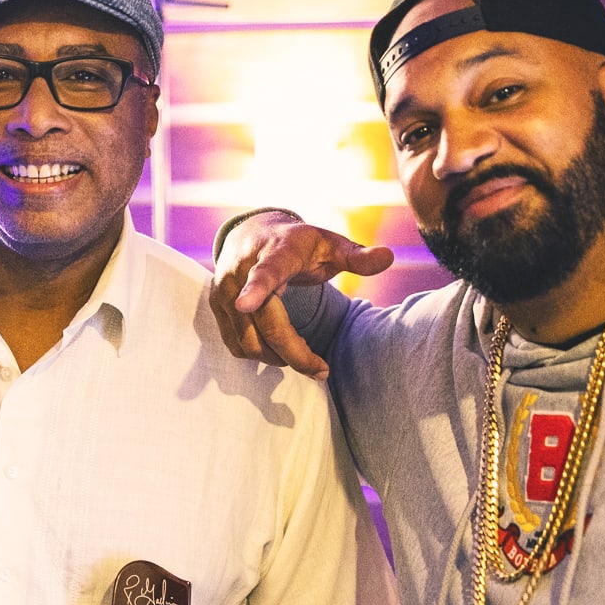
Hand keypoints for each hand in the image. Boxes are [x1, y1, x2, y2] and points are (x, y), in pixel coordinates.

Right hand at [208, 213, 392, 376]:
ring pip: (248, 341)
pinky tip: (278, 349)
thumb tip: (389, 256)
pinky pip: (235, 345)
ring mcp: (224, 291)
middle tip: (322, 371)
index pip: (264, 273)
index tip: (243, 305)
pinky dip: (259, 355)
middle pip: (264, 324)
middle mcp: (241, 271)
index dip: (255, 289)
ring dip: (276, 358)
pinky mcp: (215, 307)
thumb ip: (357, 256)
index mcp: (274, 252)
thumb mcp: (330, 244)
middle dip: (294, 354)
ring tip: (301, 355)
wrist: (252, 233)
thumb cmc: (298, 244)